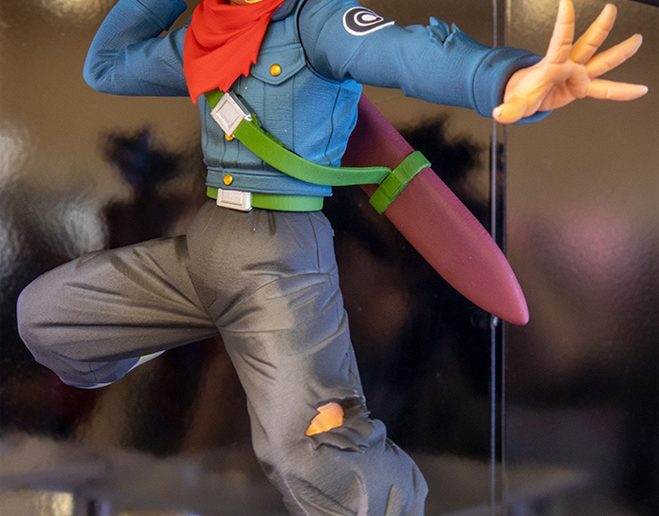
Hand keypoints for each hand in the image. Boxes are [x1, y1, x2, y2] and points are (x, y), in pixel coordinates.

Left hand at [493, 0, 647, 123]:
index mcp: (551, 66)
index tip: (566, 3)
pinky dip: (621, 91)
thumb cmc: (521, 95)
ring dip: (619, 51)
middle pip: (586, 44)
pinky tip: (638, 90)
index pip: (559, 42)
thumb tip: (498, 114)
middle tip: (610, 10)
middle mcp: (567, 66)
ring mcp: (576, 75)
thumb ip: (508, 110)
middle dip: (599, 29)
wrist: (525, 96)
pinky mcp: (581, 86)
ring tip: (637, 39)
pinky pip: (605, 89)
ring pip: (600, 60)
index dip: (564, 24)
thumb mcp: (513, 104)